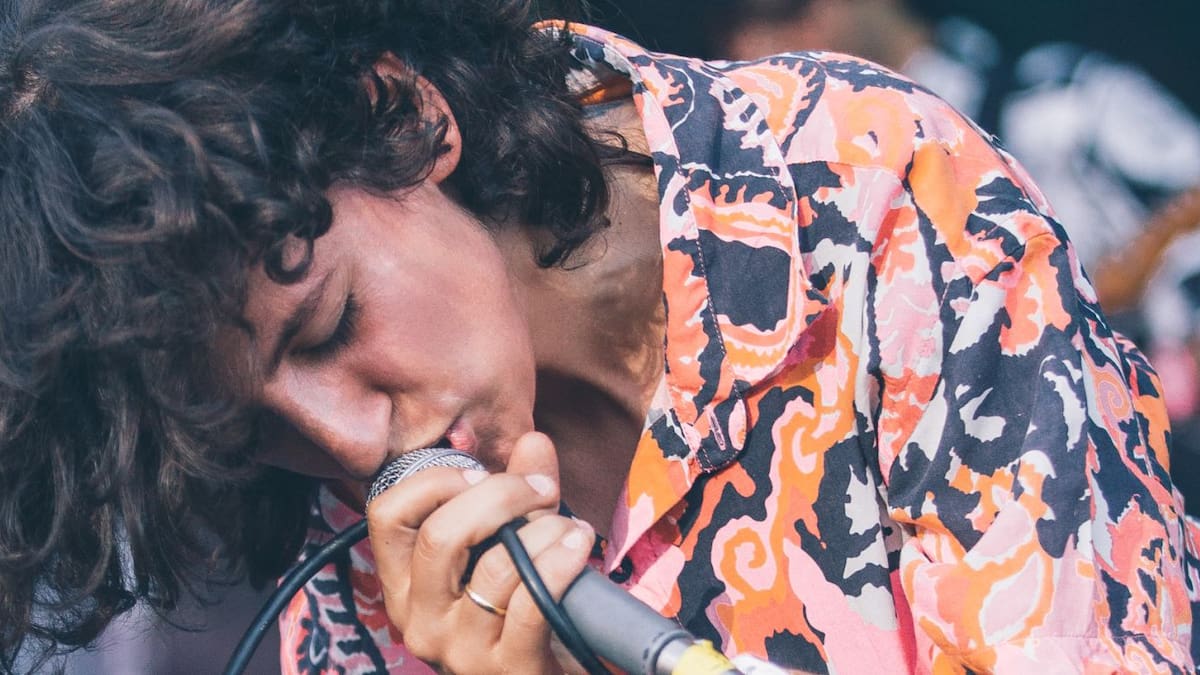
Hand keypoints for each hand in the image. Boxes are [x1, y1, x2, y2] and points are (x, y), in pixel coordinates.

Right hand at [366, 432, 594, 673]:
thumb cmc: (524, 610)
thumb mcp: (510, 545)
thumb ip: (519, 491)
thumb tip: (534, 441)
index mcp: (405, 584)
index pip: (387, 513)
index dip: (435, 480)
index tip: (482, 475)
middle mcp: (420, 619)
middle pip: (441, 534)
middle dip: (500, 496)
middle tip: (540, 490)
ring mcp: (460, 650)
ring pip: (495, 565)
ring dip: (543, 530)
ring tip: (568, 526)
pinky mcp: (506, 670)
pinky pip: (531, 602)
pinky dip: (561, 563)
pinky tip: (577, 547)